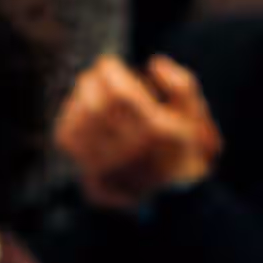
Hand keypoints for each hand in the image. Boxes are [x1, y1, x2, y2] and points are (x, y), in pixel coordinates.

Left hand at [54, 55, 221, 209]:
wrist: (173, 200)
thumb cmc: (182, 149)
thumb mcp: (194, 115)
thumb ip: (181, 84)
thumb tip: (155, 62)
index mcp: (155, 131)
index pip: (119, 91)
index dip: (109, 70)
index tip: (111, 65)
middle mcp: (130, 149)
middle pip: (95, 103)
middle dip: (92, 81)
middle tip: (97, 77)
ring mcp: (109, 165)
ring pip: (79, 119)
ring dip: (79, 97)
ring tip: (89, 93)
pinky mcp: (92, 174)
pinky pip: (68, 138)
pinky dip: (70, 119)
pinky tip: (81, 113)